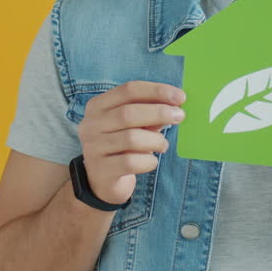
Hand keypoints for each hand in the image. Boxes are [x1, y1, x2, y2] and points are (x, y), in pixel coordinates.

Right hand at [76, 81, 184, 205]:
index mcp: (98, 106)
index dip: (156, 91)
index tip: (180, 97)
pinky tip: (151, 161)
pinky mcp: (101, 170)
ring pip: (131, 139)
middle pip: (128, 113)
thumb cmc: (122, 145)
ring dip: (155, 140)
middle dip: (159, 112)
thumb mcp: (134, 125)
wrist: (101, 180)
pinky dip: (148, 161)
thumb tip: (175, 105)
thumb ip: (150, 114)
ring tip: (162, 145)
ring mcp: (93, 148)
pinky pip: (131, 163)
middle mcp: (90, 124)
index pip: (128, 90)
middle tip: (179, 116)